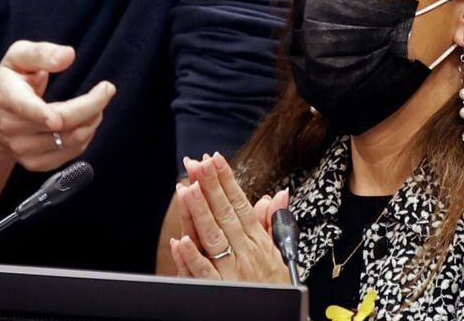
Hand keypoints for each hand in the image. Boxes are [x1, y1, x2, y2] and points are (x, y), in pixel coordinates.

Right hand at [0, 40, 114, 171]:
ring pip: (72, 139)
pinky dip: (86, 135)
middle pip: (63, 123)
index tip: (63, 115)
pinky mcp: (35, 162)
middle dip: (93, 105)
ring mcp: (23, 149)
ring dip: (92, 120)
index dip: (46, 114)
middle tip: (107, 89)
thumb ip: (42, 53)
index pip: (28, 108)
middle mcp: (13, 127)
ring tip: (95, 105)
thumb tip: (67, 55)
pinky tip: (83, 122)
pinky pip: (72, 152)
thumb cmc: (10, 82)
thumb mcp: (18, 57)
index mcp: (8, 97)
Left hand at [170, 153, 291, 283]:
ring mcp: (233, 271)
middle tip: (197, 163)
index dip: (226, 180)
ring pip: (213, 237)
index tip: (214, 159)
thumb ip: (275, 223)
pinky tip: (180, 240)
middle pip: (225, 214)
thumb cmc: (277, 286)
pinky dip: (192, 257)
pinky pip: (204, 273)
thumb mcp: (282, 252)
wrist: (280, 316)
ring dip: (199, 212)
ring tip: (187, 189)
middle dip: (210, 186)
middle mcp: (246, 251)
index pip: (240, 203)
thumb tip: (277, 195)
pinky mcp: (222, 289)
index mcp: (258, 240)